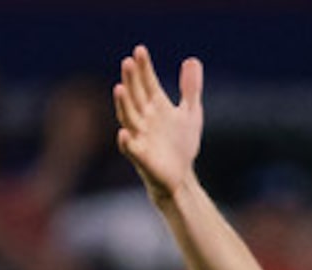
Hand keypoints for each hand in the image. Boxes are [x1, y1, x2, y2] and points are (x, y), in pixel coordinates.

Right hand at [113, 47, 203, 204]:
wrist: (181, 178)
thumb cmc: (180, 145)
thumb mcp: (190, 113)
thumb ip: (190, 88)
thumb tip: (192, 60)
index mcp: (155, 106)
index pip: (147, 82)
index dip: (143, 68)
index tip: (139, 50)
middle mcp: (144, 119)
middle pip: (135, 96)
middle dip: (131, 80)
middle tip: (127, 62)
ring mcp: (141, 137)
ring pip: (129, 118)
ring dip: (123, 104)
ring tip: (119, 88)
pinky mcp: (142, 158)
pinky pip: (131, 149)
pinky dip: (127, 142)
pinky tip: (123, 133)